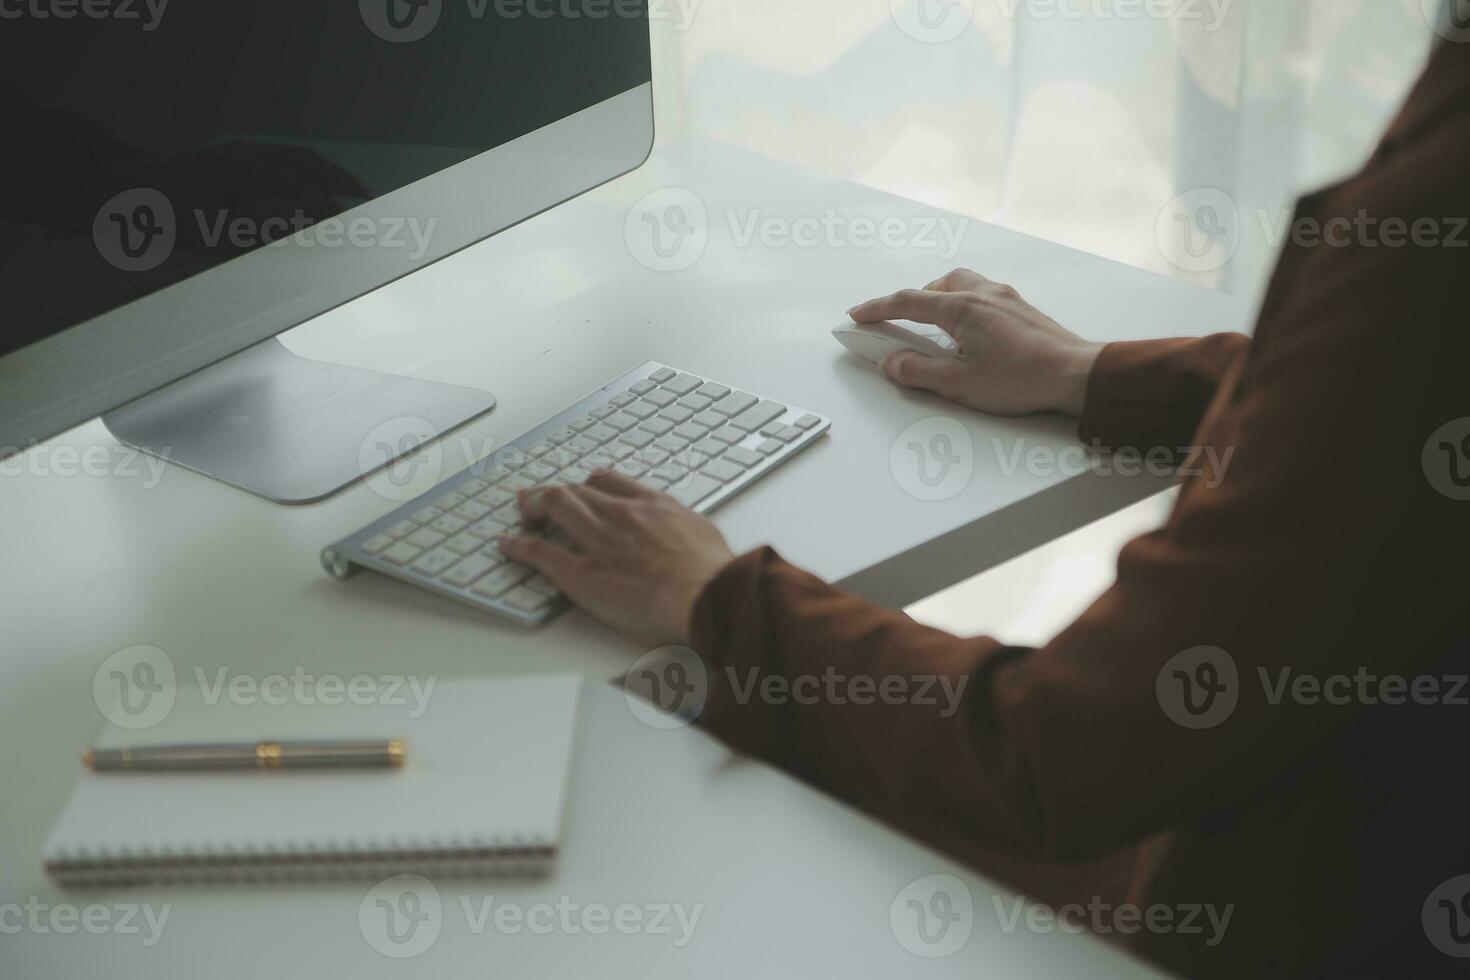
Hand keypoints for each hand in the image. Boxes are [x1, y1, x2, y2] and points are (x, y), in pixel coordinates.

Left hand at [499, 472, 735, 646]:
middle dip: (553, 492)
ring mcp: (599, 542)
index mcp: (652, 506)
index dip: (588, 484)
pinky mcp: (583, 575)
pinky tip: (507, 545)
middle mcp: (621, 516)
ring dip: (533, 506)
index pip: (610, 481)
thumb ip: (686, 529)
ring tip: (523, 513)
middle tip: (539, 499)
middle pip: (575, 489)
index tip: (581, 489)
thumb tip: (690, 537)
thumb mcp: (705, 535)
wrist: (710, 597)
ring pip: (554, 506)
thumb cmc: (715, 576)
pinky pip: (540, 552)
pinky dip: (518, 545)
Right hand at [848, 268, 1104, 417]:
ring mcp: (1005, 298)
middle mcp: (983, 294)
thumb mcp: (959, 384)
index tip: (857, 316)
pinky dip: (962, 304)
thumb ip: (918, 372)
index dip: (877, 309)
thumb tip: (891, 363)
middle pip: (935, 286)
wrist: (1077, 374)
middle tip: (894, 321)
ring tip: (931, 326)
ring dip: (938, 298)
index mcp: (962, 308)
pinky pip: (982, 294)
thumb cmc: (1024, 379)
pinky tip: (967, 329)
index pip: (907, 302)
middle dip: (910, 301)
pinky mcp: (1021, 309)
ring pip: (961, 284)